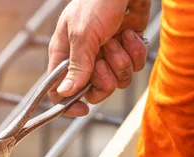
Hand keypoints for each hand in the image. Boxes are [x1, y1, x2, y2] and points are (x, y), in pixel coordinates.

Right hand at [48, 0, 150, 116]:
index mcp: (64, 55)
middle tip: (104, 59)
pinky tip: (130, 33)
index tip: (83, 109)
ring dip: (121, 60)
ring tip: (118, 38)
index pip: (59, 91)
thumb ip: (76, 66)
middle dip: (104, 78)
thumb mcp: (83, 35)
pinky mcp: (127, 48)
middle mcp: (84, 59)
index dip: (69, 104)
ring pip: (116, 80)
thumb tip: (64, 94)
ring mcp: (106, 55)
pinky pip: (134, 67)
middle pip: (92, 91)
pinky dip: (135, 51)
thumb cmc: (97, 2)